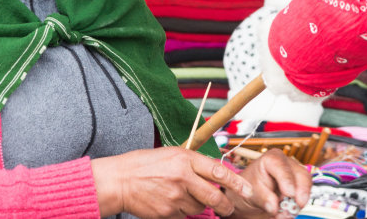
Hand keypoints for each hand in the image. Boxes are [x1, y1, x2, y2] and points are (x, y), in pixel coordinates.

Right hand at [91, 147, 253, 218]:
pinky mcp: (168, 212)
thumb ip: (191, 163)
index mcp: (184, 158)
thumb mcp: (169, 154)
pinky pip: (184, 216)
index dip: (236, 182)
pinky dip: (182, 212)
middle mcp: (182, 177)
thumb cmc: (142, 164)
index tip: (247, 190)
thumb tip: (213, 173)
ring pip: (199, 208)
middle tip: (227, 207)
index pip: (217, 170)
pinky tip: (170, 202)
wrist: (119, 180)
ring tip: (182, 196)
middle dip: (225, 205)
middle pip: (214, 197)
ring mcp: (175, 197)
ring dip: (198, 206)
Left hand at [224, 149, 310, 218]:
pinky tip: (286, 213)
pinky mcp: (300, 188)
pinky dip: (297, 207)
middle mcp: (286, 164)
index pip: (281, 165)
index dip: (287, 179)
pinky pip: (305, 198)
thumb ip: (262, 198)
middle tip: (297, 205)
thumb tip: (274, 207)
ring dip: (298, 202)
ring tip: (285, 212)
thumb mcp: (250, 192)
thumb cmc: (249, 188)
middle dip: (300, 192)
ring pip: (306, 187)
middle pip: (301, 174)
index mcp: (271, 159)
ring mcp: (295, 176)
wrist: (252, 196)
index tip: (289, 193)